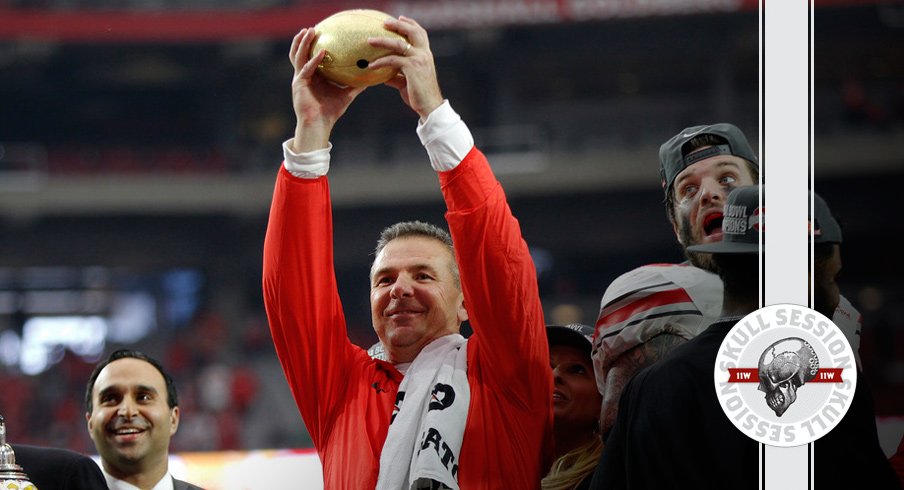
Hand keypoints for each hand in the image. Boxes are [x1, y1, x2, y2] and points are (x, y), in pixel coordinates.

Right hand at [289, 28, 365, 152]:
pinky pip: (306, 69)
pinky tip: (321, 53)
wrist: (320, 125)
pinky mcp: (299, 84)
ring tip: (309, 31)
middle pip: (300, 53)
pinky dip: (314, 60)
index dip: (311, 44)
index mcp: (312, 76)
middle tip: (311, 28)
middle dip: (303, 39)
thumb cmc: (331, 111)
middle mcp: (304, 75)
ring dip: (303, 43)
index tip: (319, 31)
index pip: (309, 56)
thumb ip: (355, 85)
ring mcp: (300, 79)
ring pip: (298, 56)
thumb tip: (370, 79)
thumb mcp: (346, 95)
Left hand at [367, 16, 443, 120]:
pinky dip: (380, 62)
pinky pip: (393, 60)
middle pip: (412, 32)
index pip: (420, 33)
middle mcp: (424, 54)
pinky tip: (371, 66)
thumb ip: (396, 76)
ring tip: (369, 40)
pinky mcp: (412, 68)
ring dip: (382, 41)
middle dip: (398, 24)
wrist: (430, 106)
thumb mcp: (406, 83)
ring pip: (398, 44)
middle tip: (384, 22)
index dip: (410, 24)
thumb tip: (382, 76)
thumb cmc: (418, 96)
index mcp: (425, 55)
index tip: (400, 18)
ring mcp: (419, 59)